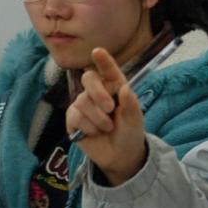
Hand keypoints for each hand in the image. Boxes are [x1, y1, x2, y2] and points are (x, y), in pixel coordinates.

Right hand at [66, 47, 148, 185]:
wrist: (120, 155)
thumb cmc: (129, 132)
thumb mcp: (135, 119)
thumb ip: (131, 104)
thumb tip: (125, 88)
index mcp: (115, 86)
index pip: (108, 70)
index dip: (103, 61)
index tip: (98, 51)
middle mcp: (97, 92)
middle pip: (88, 79)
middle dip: (98, 93)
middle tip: (110, 109)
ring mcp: (83, 104)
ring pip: (82, 102)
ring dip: (98, 119)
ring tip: (107, 128)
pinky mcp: (73, 118)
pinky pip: (76, 117)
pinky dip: (88, 128)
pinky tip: (95, 133)